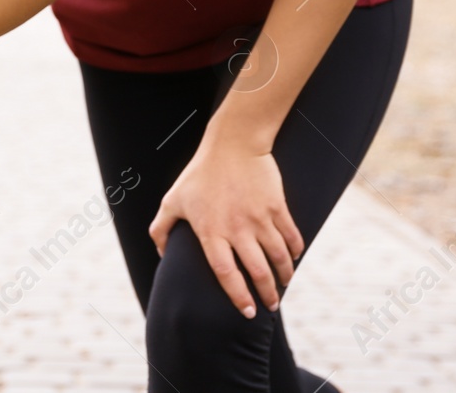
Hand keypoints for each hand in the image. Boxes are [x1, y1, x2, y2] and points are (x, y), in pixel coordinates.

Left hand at [148, 135, 304, 317]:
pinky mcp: (276, 206)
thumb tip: (160, 253)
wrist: (233, 143)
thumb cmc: (200, 172)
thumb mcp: (173, 199)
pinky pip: (290, 235)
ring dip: (284, 275)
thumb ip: (161, 227)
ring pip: (278, 257)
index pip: (226, 273)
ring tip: (284, 283)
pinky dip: (295, 250)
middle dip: (268, 294)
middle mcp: (237, 228)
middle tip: (271, 306)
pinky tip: (293, 257)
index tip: (247, 311)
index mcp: (211, 231)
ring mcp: (259, 217)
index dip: (238, 296)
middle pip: (257, 271)